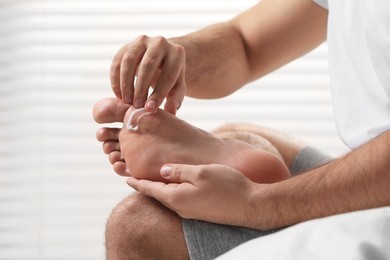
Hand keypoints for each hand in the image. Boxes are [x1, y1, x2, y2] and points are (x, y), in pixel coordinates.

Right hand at [111, 35, 185, 114]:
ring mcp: (142, 41)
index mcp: (177, 53)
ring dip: (126, 83)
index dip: (159, 93)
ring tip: (127, 101)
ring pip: (129, 61)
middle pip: (148, 65)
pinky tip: (119, 95)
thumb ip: (175, 99)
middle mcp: (160, 43)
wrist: (160, 61)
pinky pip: (117, 62)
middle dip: (141, 88)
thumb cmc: (170, 78)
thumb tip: (170, 110)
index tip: (150, 109)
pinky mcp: (126, 46)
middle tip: (137, 106)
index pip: (168, 74)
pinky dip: (115, 79)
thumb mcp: (176, 89)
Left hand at [126, 164, 260, 228]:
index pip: (150, 189)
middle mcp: (181, 208)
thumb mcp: (201, 172)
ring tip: (155, 180)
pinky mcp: (201, 212)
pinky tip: (178, 187)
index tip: (126, 177)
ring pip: (170, 198)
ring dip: (160, 189)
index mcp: (177, 197)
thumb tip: (162, 171)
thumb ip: (180, 171)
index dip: (138, 182)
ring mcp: (192, 212)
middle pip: (158, 195)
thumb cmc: (228, 186)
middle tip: (136, 176)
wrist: (251, 206)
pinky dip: (174, 192)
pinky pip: (181, 201)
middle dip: (146, 186)